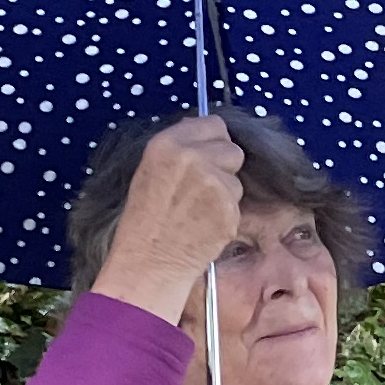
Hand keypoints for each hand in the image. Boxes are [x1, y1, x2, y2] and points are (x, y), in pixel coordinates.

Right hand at [89, 116, 244, 324]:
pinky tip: (205, 224)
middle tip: (202, 189)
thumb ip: (180, 148)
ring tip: (199, 210)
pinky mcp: (229, 207)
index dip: (213, 141)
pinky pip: (238, 203)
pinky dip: (227, 215)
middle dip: (224, 166)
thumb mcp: (151, 170)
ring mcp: (213, 182)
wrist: (149, 261)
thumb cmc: (145, 219)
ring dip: (226, 193)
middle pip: (232, 149)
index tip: (207, 156)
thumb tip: (206, 130)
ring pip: (237, 178)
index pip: (214, 124)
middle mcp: (192, 157)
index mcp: (168, 143)